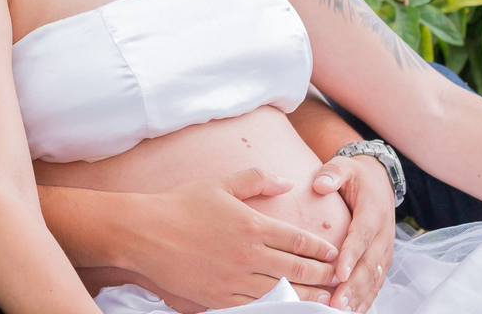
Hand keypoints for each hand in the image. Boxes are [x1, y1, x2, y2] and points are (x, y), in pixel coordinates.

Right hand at [126, 168, 340, 308]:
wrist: (145, 233)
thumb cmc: (180, 204)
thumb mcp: (220, 184)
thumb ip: (256, 180)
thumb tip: (285, 182)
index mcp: (252, 225)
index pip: (298, 240)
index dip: (320, 249)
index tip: (333, 253)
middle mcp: (248, 254)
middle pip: (296, 269)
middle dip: (321, 276)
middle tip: (337, 279)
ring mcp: (234, 279)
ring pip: (280, 292)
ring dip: (304, 296)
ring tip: (322, 299)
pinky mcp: (219, 297)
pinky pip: (254, 305)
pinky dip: (274, 306)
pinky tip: (284, 306)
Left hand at [311, 155, 396, 311]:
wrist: (378, 180)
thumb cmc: (355, 175)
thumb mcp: (345, 166)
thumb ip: (333, 172)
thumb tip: (320, 184)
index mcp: (374, 212)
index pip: (362, 237)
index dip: (351, 256)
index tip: (338, 274)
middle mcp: (384, 234)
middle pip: (370, 264)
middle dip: (353, 286)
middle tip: (336, 304)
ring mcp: (385, 249)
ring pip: (374, 277)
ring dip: (359, 297)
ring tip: (341, 311)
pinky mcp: (382, 259)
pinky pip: (376, 282)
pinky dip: (366, 298)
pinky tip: (352, 311)